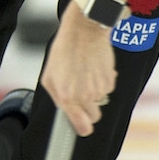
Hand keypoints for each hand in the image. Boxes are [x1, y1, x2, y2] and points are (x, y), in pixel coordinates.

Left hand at [41, 4, 116, 135]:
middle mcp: (85, 97)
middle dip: (89, 110)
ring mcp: (99, 89)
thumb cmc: (64, 50)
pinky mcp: (110, 80)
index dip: (83, 128)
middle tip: (82, 94)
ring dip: (95, 94)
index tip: (83, 127)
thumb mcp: (49, 76)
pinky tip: (94, 68)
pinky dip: (102, 82)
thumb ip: (57, 98)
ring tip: (86, 75)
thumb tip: (66, 112)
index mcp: (67, 98)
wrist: (84, 31)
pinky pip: (107, 89)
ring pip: (101, 102)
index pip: (82, 127)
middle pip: (94, 117)